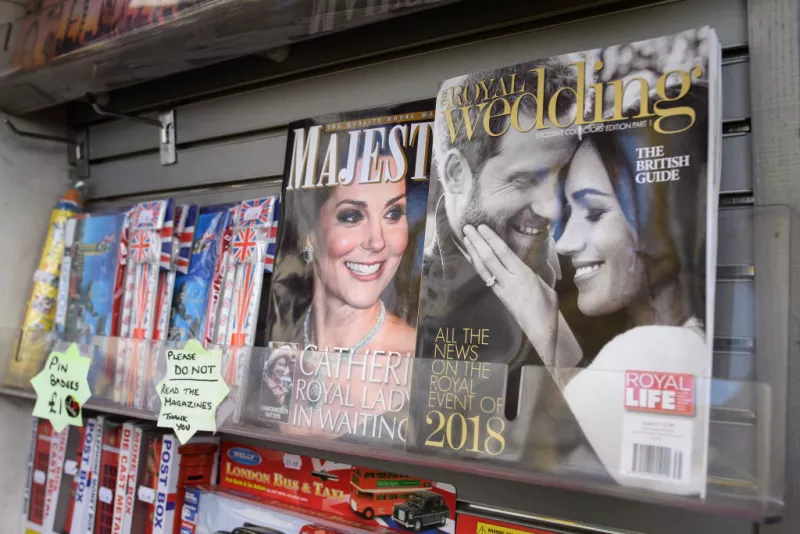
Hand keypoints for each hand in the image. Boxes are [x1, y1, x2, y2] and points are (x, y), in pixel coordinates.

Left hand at [462, 224, 558, 364]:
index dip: (491, 239)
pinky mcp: (498, 296)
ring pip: (484, 267)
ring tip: (465, 238)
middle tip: (467, 227)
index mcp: (523, 275)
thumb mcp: (546, 287)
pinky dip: (476, 265)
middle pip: (489, 258)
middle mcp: (509, 280)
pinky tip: (471, 257)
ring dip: (473, 252)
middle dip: (477, 242)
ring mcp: (501, 288)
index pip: (503, 253)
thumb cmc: (548, 309)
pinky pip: (485, 276)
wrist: (539, 332)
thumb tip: (528, 264)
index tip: (481, 227)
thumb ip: (535, 273)